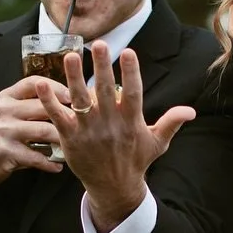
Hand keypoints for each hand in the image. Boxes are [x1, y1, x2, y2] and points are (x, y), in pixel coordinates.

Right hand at [0, 76, 64, 191]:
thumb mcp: (6, 114)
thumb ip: (28, 106)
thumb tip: (62, 103)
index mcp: (6, 97)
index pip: (33, 83)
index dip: (55, 87)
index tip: (73, 94)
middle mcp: (4, 110)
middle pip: (42, 106)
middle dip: (65, 114)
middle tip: (83, 123)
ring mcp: (4, 130)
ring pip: (43, 130)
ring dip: (61, 139)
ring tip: (73, 145)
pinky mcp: (5, 151)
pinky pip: (35, 157)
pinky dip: (49, 163)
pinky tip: (58, 166)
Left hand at [38, 40, 195, 230]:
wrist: (113, 189)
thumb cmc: (135, 161)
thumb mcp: (157, 143)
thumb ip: (171, 123)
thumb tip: (191, 111)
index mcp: (131, 123)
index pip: (133, 93)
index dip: (131, 72)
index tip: (129, 52)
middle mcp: (110, 125)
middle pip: (106, 91)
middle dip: (102, 67)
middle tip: (100, 44)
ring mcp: (88, 131)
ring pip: (79, 100)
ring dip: (74, 78)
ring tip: (70, 56)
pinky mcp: (70, 138)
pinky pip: (57, 117)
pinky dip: (49, 101)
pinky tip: (41, 84)